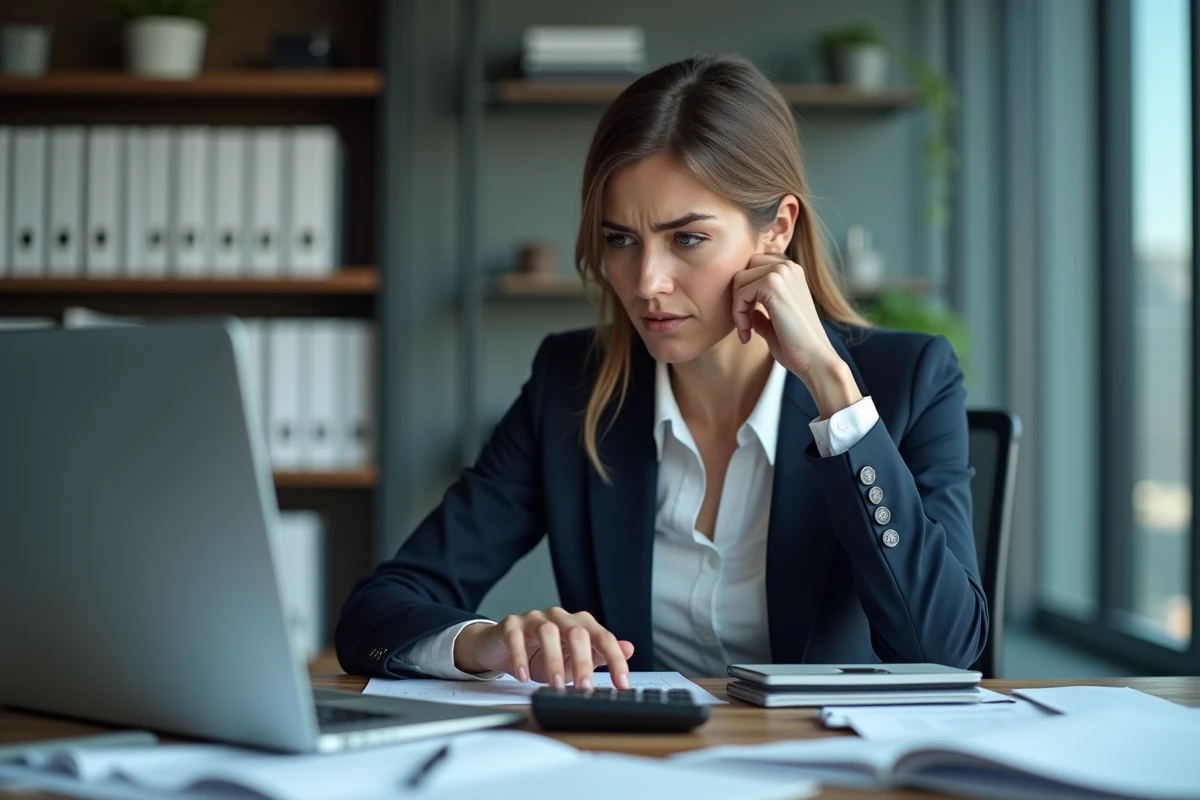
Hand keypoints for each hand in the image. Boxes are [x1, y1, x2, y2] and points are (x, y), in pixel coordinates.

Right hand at [453, 608, 634, 689]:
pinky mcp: (511, 625)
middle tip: (585, 689)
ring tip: (556, 685)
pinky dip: (520, 658)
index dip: (615, 660)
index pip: (603, 637)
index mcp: (579, 624)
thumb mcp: (573, 660)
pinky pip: (516, 637)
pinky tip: (524, 677)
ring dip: (554, 661)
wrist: (503, 648)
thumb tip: (629, 649)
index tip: (622, 684)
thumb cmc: (540, 655)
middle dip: (584, 663)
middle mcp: (559, 617)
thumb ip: (599, 655)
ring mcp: (534, 618)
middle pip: (577, 633)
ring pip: (548, 632)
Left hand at [732, 253, 861, 418]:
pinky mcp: (773, 284)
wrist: (815, 358)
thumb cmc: (796, 346)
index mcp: (791, 272)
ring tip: (746, 331)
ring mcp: (782, 272)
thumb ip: (762, 314)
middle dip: (738, 297)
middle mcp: (788, 266)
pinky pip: (740, 294)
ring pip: (738, 280)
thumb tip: (748, 310)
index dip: (745, 294)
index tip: (748, 321)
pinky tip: (747, 336)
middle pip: (743, 270)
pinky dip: (738, 316)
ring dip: (736, 308)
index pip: (752, 268)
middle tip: (745, 325)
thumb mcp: (775, 325)